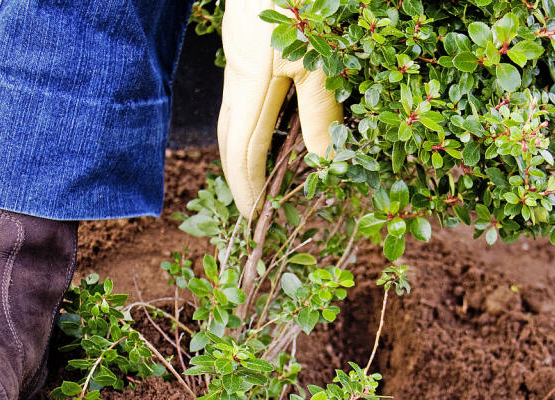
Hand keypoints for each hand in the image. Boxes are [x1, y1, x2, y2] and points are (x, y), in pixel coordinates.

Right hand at [217, 0, 342, 215]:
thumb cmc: (299, 1)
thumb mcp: (319, 58)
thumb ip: (320, 111)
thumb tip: (324, 165)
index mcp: (250, 84)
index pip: (241, 153)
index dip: (247, 190)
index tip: (254, 221)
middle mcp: (239, 76)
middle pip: (230, 139)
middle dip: (241, 178)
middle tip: (255, 209)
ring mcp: (242, 58)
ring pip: (237, 118)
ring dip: (247, 153)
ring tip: (265, 180)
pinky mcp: (251, 45)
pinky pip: (248, 98)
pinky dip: (259, 124)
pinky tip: (278, 128)